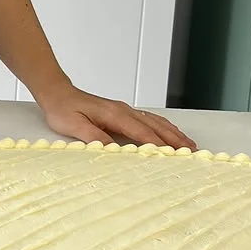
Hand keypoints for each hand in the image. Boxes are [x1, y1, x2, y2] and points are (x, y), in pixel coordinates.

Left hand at [36, 84, 195, 150]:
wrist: (57, 93)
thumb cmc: (63, 110)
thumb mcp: (75, 127)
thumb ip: (95, 137)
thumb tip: (115, 150)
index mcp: (115, 115)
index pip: (142, 132)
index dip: (159, 145)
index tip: (174, 155)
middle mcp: (124, 111)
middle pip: (155, 126)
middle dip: (175, 139)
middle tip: (192, 152)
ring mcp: (125, 110)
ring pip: (155, 121)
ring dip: (173, 133)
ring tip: (188, 144)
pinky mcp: (122, 112)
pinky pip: (149, 119)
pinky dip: (163, 126)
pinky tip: (169, 132)